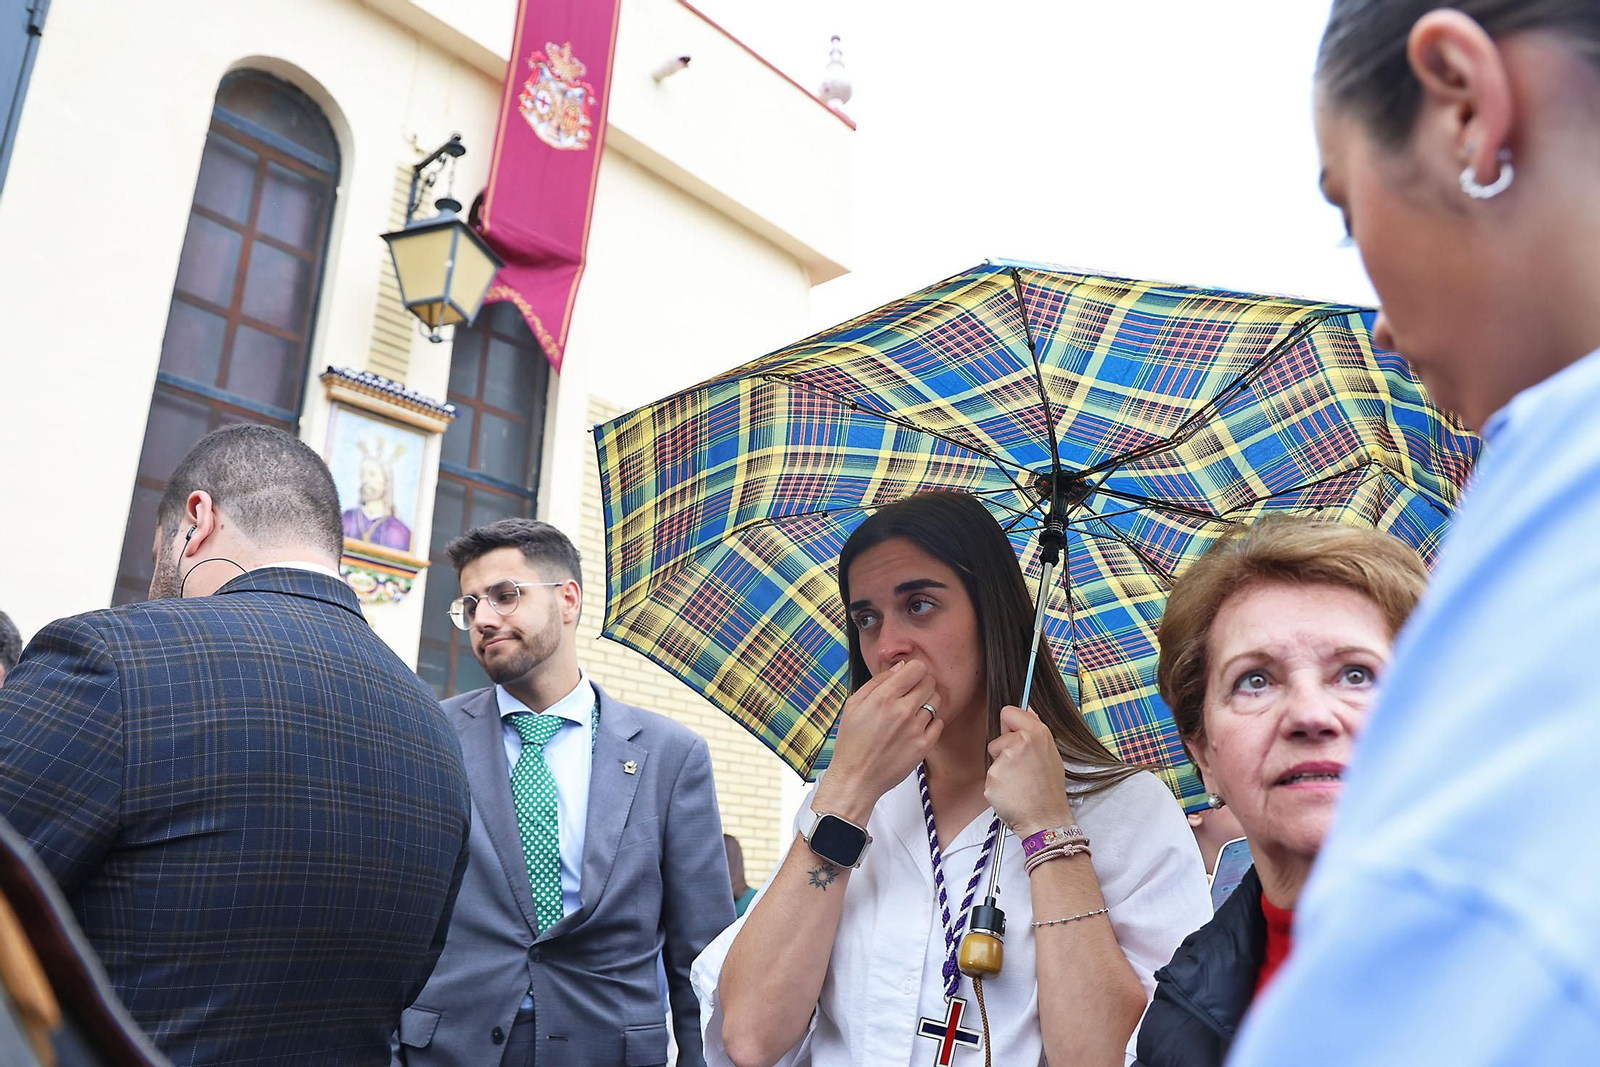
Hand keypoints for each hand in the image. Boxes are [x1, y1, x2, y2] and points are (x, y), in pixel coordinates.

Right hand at [813, 660, 941, 821]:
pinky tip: (917, 727)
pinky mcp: (923, 746)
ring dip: (926, 703)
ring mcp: (915, 729)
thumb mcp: (854, 704)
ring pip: (936, 702)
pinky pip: (939, 723)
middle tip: (912, 693)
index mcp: (884, 697)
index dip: (914, 670)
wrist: (856, 778)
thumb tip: (899, 667)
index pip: (916, 668)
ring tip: (912, 712)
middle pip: (930, 683)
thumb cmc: (852, 742)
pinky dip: (931, 722)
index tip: (909, 677)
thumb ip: (877, 682)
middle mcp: (903, 710)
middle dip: (922, 684)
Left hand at [985, 705, 1072, 835]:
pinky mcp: (993, 776)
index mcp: (1038, 733)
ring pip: (994, 757)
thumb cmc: (1048, 790)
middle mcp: (1021, 742)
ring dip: (1002, 769)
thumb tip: (1027, 710)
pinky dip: (998, 784)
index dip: (1010, 726)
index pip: (1008, 712)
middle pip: (998, 738)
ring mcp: (1006, 759)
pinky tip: (1012, 792)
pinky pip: (990, 775)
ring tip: (1019, 783)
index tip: (1016, 737)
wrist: (1046, 819)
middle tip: (1023, 770)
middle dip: (1005, 751)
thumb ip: (1035, 732)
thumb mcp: (1050, 754)